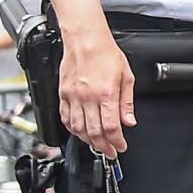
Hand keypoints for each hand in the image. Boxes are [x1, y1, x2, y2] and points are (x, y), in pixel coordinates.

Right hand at [59, 31, 135, 156]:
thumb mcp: (127, 76)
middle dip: (103, 147)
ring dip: (88, 141)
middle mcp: (87, 97)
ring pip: (77, 129)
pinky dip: (72, 129)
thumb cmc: (106, 54)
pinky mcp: (63, 94)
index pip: (111, 127)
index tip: (121, 147)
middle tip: (111, 152)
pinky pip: (65, 118)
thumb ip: (127, 102)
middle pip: (93, 132)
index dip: (116, 142)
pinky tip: (80, 133)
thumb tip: (129, 121)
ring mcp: (72, 97)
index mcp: (105, 94)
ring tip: (97, 145)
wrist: (85, 40)